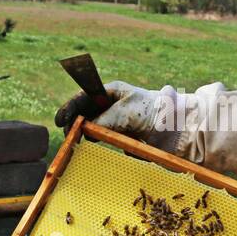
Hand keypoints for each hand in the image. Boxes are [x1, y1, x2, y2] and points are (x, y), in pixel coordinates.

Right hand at [54, 80, 186, 153]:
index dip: (69, 108)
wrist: (175, 128)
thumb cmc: (153, 111)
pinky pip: (103, 137)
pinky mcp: (120, 134)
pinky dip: (96, 141)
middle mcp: (110, 104)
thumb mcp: (126, 112)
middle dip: (74, 122)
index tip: (60, 121)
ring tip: (75, 140)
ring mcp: (115, 120)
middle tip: (68, 135)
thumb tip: (87, 129)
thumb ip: (105, 119)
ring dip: (83, 133)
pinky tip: (91, 144)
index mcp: (111, 91)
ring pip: (91, 126)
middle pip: (84, 112)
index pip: (83, 96)